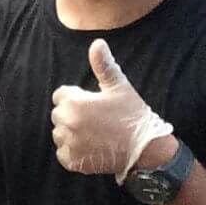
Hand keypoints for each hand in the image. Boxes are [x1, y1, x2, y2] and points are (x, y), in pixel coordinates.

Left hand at [50, 40, 173, 180]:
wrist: (146, 149)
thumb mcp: (119, 88)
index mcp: (74, 103)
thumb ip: (104, 66)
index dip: (77, 98)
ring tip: (95, 135)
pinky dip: (73, 152)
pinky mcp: (72, 161)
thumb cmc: (133, 115)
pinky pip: (63, 153)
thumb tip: (97, 43)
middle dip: (73, 115)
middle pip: (58, 114)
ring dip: (71, 134)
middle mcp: (67, 123)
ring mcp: (69, 143)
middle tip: (96, 121)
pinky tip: (91, 148)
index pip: (60, 96)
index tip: (93, 105)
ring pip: (59, 134)